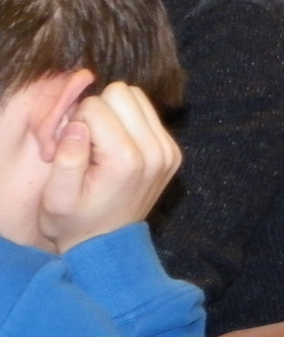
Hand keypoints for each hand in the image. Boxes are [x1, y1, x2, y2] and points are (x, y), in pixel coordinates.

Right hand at [39, 83, 180, 252]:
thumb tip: (78, 124)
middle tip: (89, 142)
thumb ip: (66, 158)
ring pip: (137, 97)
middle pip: (122, 93)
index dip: (77, 122)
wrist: (107, 244)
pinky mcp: (173, 151)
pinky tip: (118, 147)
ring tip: (103, 144)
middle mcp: (156, 151)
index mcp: (127, 160)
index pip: (95, 106)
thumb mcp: (56, 197)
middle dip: (99, 110)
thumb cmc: (75, 221)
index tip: (75, 149)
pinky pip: (149, 113)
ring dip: (115, 113)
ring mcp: (168, 150)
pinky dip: (129, 122)